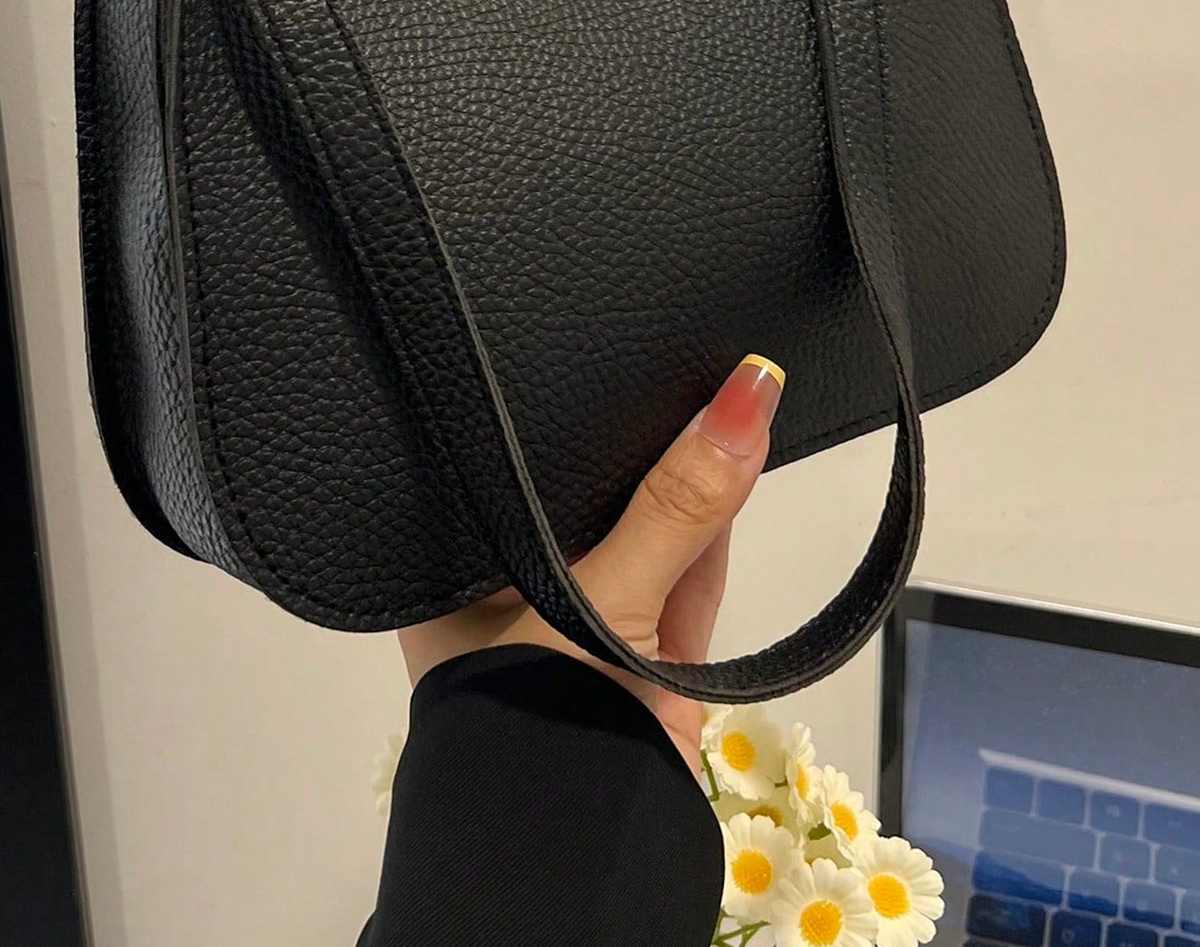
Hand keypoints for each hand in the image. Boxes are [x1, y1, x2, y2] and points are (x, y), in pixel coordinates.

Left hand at [398, 355, 782, 776]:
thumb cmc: (547, 715)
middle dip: (647, 446)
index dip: (570, 412)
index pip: (515, 461)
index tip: (613, 344)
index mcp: (458, 560)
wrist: (589, 862)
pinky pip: (682, 565)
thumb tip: (748, 390)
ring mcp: (580, 610)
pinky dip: (710, 538)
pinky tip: (730, 467)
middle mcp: (513, 579)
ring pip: (646, 520)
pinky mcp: (639, 640)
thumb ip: (677, 504)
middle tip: (691, 362)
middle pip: (592, 488)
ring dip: (690, 485)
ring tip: (721, 398)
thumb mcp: (603, 597)